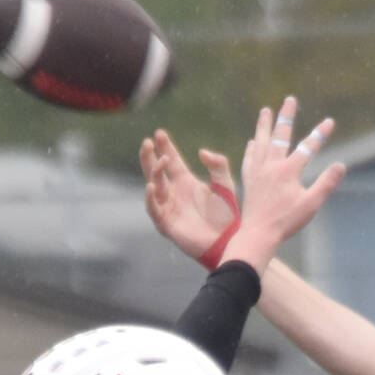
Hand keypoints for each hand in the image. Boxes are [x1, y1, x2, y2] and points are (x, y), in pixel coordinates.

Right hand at [140, 128, 238, 259]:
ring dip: (154, 173)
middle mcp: (174, 193)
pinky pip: (154, 209)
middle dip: (150, 156)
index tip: (160, 133)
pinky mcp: (167, 224)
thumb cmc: (227, 216)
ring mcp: (169, 208)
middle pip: (156, 171)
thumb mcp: (225, 184)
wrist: (227, 240)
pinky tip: (151, 186)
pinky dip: (150, 198)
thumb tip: (202, 152)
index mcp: (186, 182)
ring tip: (160, 161)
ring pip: (154, 187)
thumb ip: (218, 165)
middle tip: (147, 142)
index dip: (165, 147)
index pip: (172, 161)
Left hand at [234, 95, 343, 263]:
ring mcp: (258, 172)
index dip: (320, 134)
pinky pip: (249, 159)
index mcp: (288, 171)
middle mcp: (271, 166)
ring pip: (261, 142)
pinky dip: (252, 149)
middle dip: (287, 117)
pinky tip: (252, 142)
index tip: (330, 121)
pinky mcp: (249, 181)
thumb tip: (342, 165)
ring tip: (265, 110)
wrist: (257, 235)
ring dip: (264, 125)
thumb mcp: (311, 204)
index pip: (308, 147)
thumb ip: (326, 183)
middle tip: (290, 100)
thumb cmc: (285, 222)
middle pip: (280, 136)